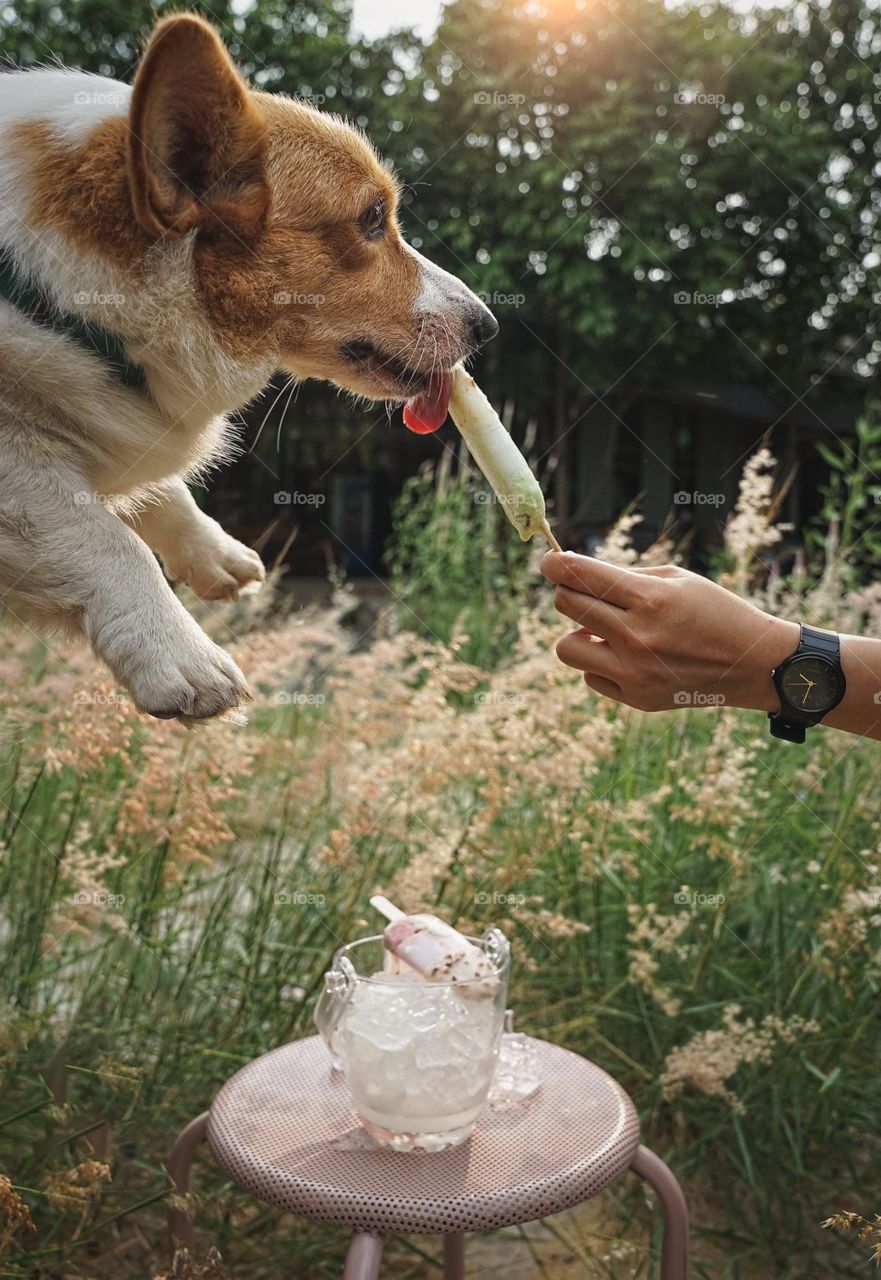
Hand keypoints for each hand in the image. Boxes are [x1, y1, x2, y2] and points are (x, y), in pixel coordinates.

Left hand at [540, 552, 798, 713]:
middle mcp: (636, 637)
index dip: (555, 564)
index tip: (549, 561)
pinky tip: (628, 656)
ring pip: (566, 647)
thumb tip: (576, 576)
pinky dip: (601, 663)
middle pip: (567, 605)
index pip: (579, 575)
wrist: (752, 663)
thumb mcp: (677, 579)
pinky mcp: (637, 698)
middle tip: (585, 591)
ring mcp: (634, 672)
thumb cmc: (714, 611)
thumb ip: (626, 578)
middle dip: (570, 591)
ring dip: (578, 633)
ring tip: (604, 630)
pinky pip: (591, 676)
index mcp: (649, 599)